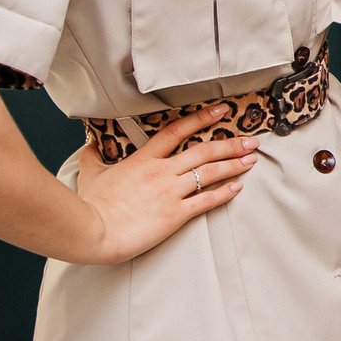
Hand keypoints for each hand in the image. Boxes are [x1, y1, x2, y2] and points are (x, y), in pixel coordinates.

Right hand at [69, 104, 253, 264]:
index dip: (201, 119)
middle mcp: (161, 171)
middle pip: (203, 151)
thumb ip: (92, 157)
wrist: (94, 230)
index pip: (177, 131)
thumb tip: (89, 145)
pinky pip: (206, 200)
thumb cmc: (92, 204)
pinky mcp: (175, 214)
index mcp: (143, 159)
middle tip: (250, 140)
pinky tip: (237, 187)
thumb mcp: (91, 174)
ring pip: (209, 172)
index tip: (221, 111)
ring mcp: (170, 192)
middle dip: (230, 144)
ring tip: (251, 160)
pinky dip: (225, 193)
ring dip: (233, 164)